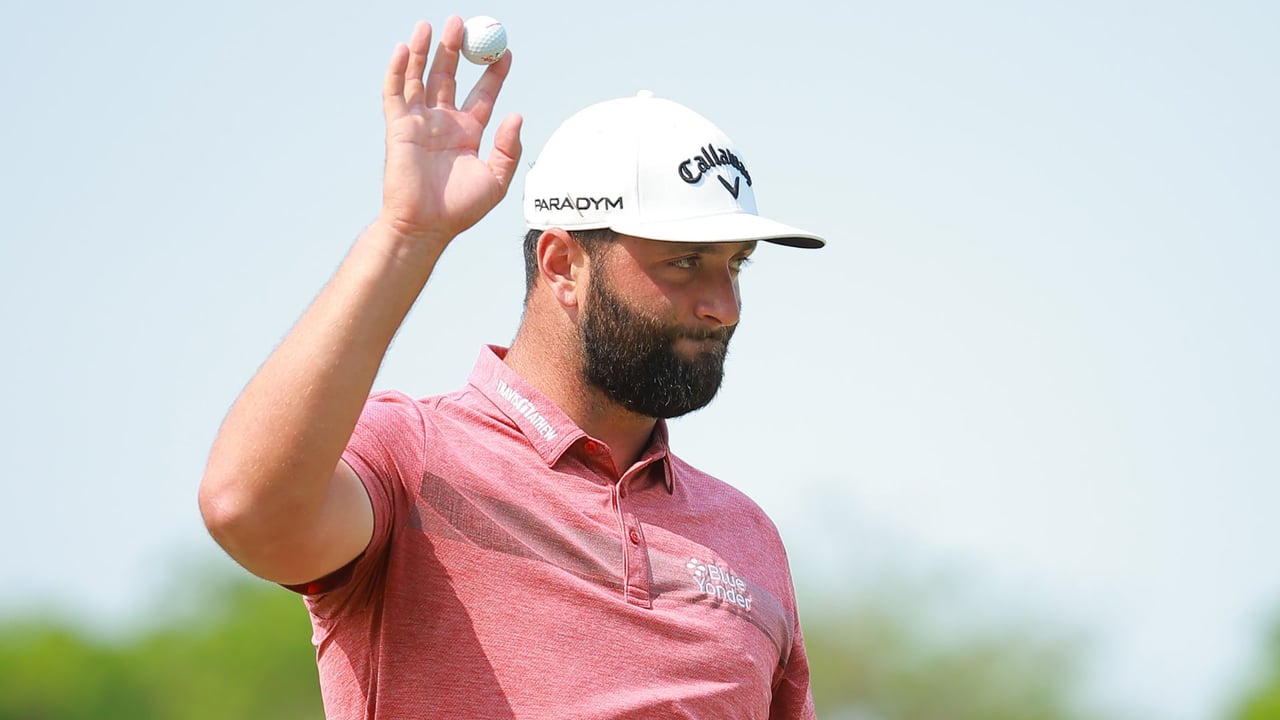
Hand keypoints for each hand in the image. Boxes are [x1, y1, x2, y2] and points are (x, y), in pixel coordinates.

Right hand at [377, 18, 522, 247]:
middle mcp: (443, 123)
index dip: (493, 72)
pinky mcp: (398, 126)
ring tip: (434, 25)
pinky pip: (395, 92)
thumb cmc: (459, 209)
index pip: (482, 93)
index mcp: (468, 133)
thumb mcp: (496, 179)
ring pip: (421, 77)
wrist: (425, 225)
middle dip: (457, 50)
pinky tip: (404, 48)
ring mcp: (420, 122)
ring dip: (426, 51)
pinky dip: (397, 69)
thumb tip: (516, 116)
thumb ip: (509, 149)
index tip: (505, 51)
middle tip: (467, 24)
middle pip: (450, 76)